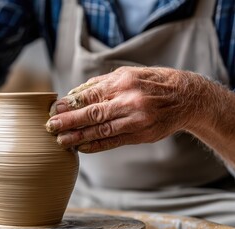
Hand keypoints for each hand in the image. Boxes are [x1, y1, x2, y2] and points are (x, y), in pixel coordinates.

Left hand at [46, 66, 204, 152]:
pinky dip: (96, 145)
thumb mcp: (127, 74)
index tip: (53, 109)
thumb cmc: (150, 83)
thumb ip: (100, 84)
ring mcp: (136, 119)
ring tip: (61, 141)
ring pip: (102, 130)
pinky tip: (81, 147)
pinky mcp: (141, 135)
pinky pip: (114, 141)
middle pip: (93, 113)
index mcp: (122, 82)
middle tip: (51, 126)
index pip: (90, 95)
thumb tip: (73, 94)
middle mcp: (129, 101)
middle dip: (69, 121)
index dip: (70, 104)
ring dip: (79, 136)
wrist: (184, 98)